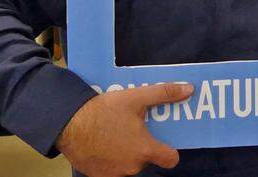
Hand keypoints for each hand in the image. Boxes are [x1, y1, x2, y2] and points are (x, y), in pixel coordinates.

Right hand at [57, 82, 192, 176]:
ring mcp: (114, 174)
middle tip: (132, 130)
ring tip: (116, 134)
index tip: (163, 142)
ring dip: (126, 154)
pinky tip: (103, 144)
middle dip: (142, 147)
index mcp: (144, 149)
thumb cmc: (103, 111)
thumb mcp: (136, 97)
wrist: (68, 123)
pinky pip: (112, 170)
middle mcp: (132, 166)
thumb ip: (164, 94)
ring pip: (129, 165)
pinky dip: (110, 160)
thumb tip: (189, 90)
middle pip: (146, 160)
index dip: (170, 151)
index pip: (170, 159)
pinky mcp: (98, 176)